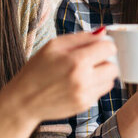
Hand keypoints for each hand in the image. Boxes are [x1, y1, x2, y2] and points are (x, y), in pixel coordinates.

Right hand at [0, 30, 117, 122]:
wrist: (23, 101)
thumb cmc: (36, 69)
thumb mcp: (53, 46)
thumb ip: (81, 37)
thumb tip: (103, 32)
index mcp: (76, 61)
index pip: (109, 48)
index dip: (103, 45)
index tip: (95, 47)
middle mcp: (83, 79)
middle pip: (114, 66)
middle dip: (104, 61)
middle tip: (89, 61)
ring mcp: (85, 95)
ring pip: (111, 80)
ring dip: (102, 74)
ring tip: (84, 72)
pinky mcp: (85, 105)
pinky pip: (101, 92)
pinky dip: (95, 86)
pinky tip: (79, 84)